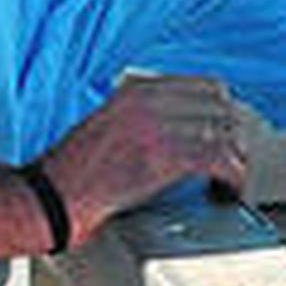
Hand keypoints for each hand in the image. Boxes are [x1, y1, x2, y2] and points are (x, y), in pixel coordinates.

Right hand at [38, 74, 247, 245]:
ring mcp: (158, 127)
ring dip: (235, 160)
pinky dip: (233, 178)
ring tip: (228, 181)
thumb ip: (144, 115)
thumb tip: (185, 127)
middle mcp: (150, 101)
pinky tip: (227, 192)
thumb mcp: (108, 122)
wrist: (50, 198)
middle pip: (222, 108)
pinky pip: (220, 159)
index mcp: (138, 89)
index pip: (207, 87)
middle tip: (229, 163)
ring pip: (226, 132)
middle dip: (232, 137)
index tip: (224, 136)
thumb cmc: (74, 171)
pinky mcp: (163, 158)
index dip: (222, 115)